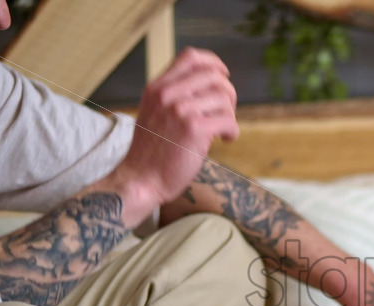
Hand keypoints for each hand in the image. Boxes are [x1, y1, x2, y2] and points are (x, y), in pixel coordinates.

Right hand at [115, 48, 238, 221]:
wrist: (140, 180)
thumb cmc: (151, 152)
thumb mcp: (154, 113)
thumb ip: (173, 97)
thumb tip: (209, 88)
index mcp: (157, 88)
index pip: (190, 57)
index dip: (213, 63)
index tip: (223, 74)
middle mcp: (168, 95)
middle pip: (213, 76)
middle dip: (228, 93)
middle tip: (225, 112)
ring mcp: (181, 110)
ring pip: (224, 98)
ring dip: (230, 116)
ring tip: (222, 131)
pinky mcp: (195, 129)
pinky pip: (228, 121)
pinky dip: (232, 132)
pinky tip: (226, 140)